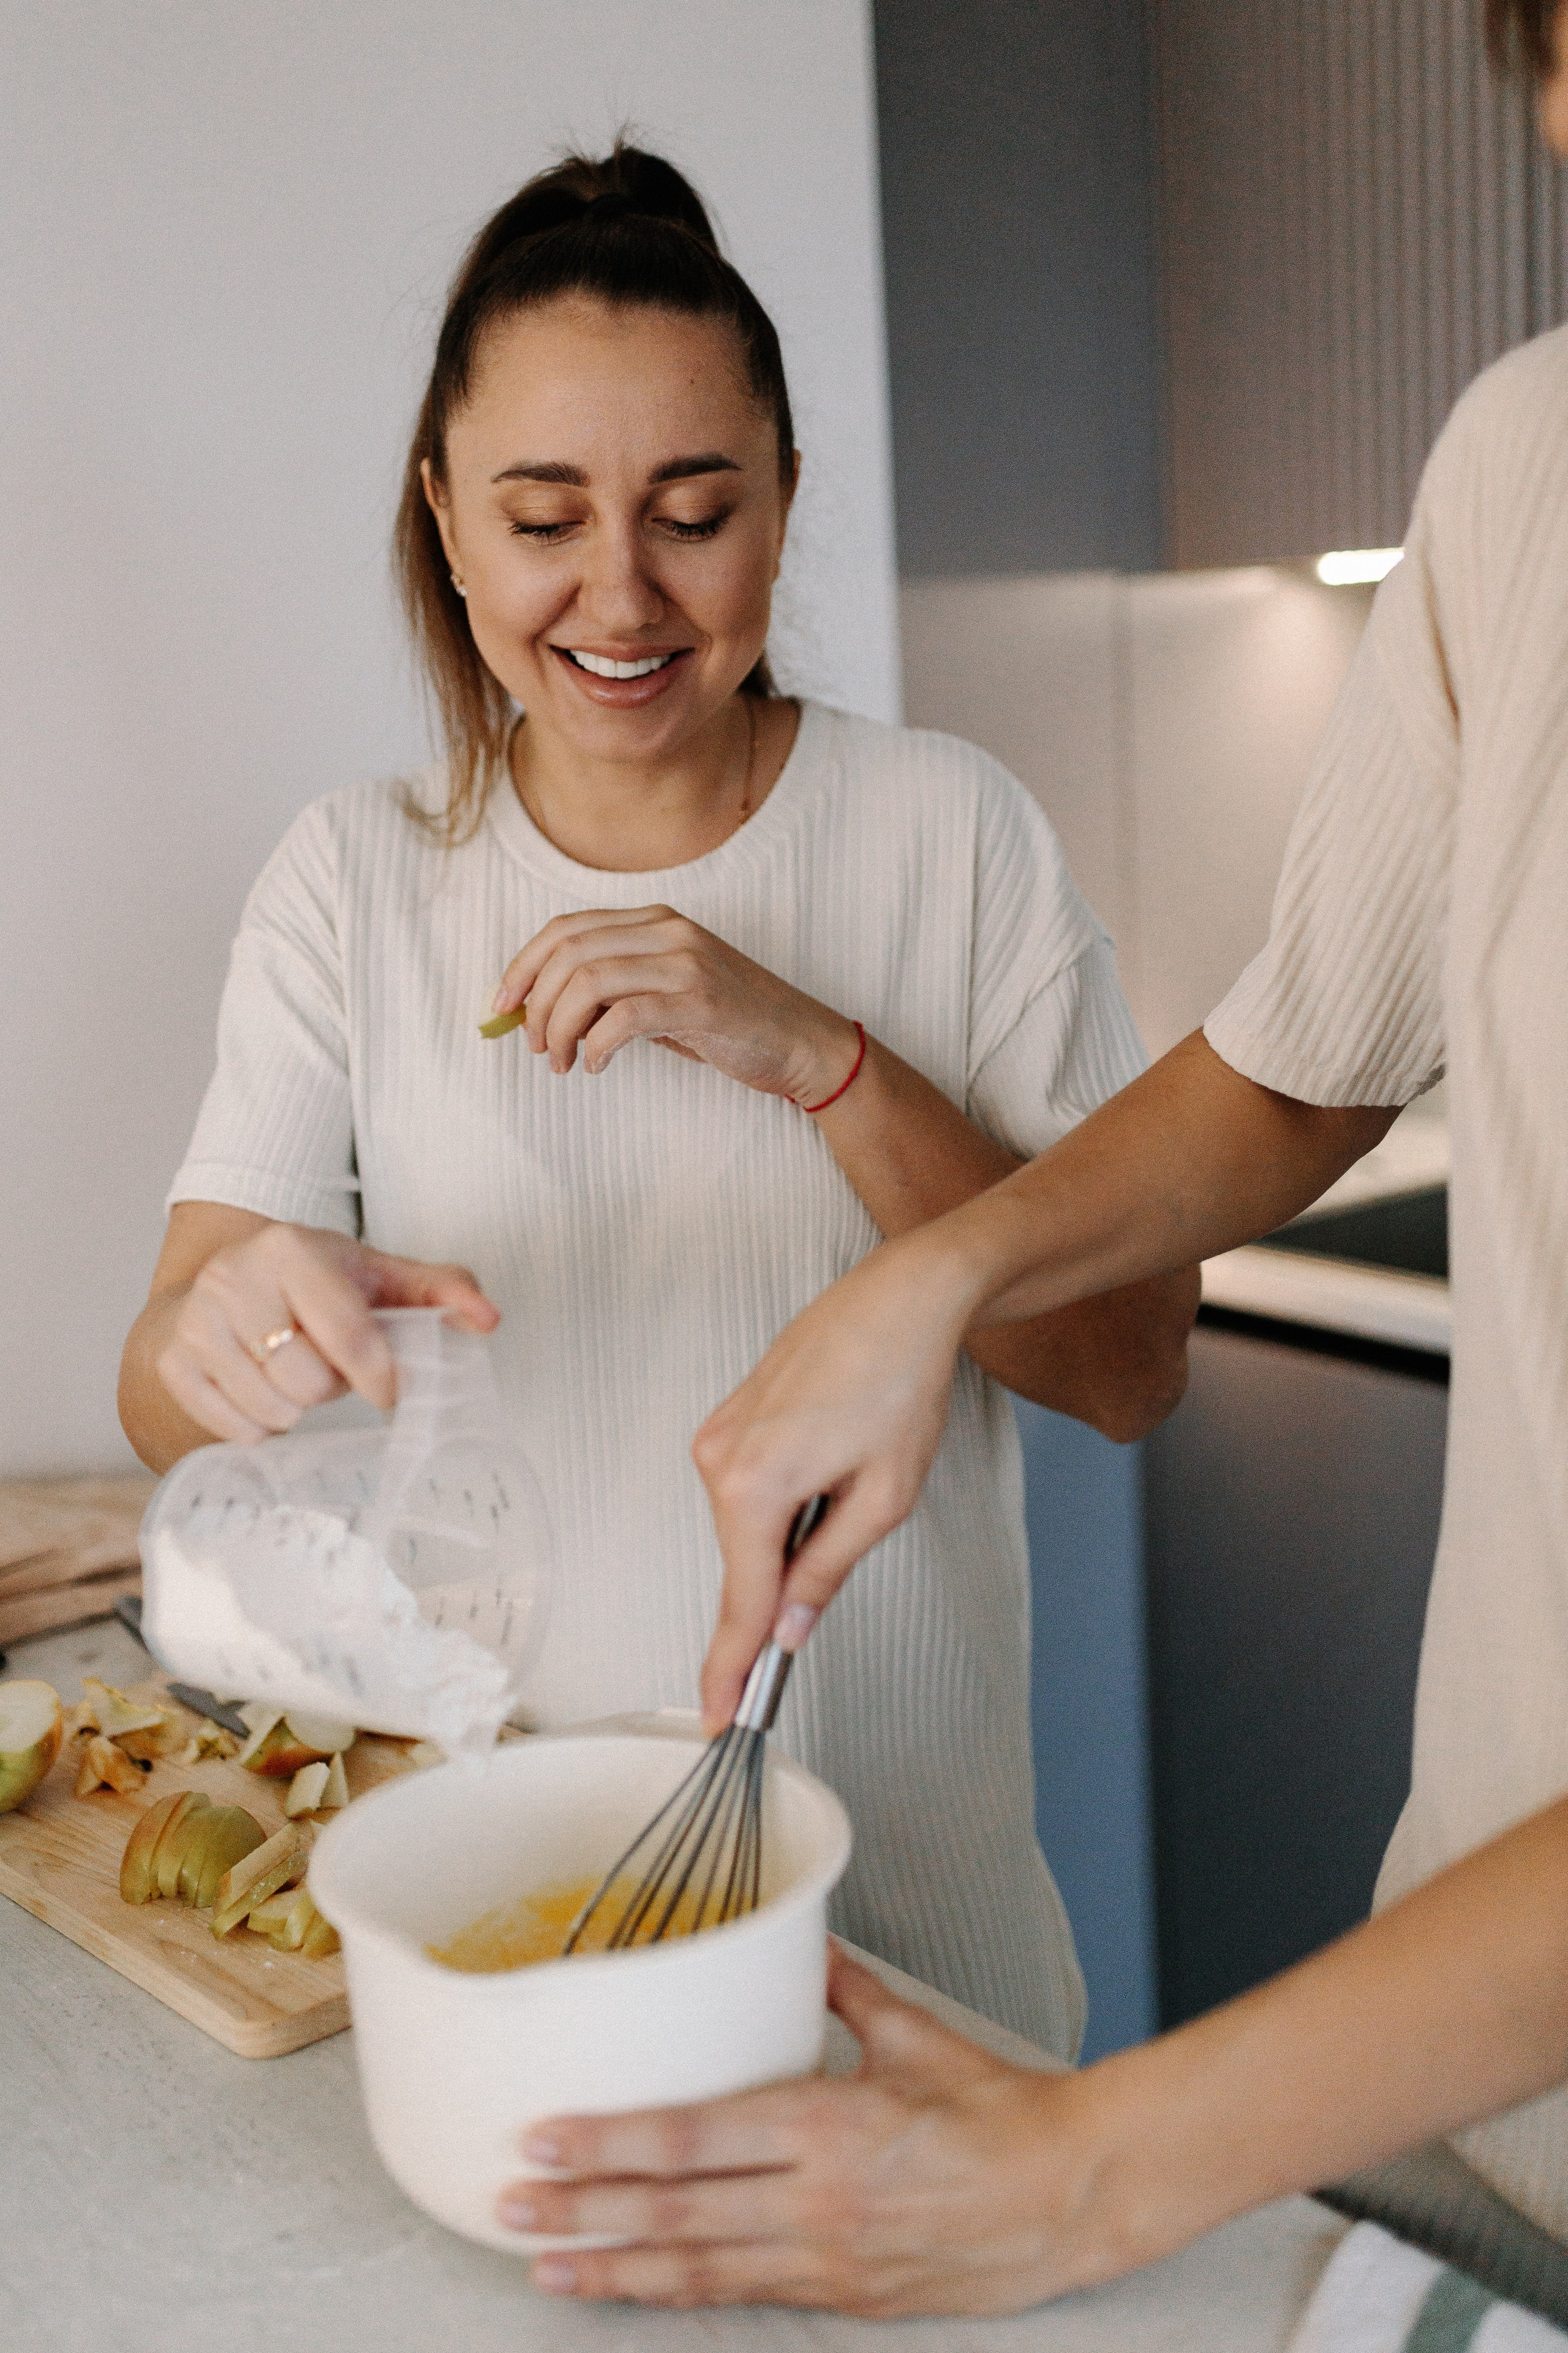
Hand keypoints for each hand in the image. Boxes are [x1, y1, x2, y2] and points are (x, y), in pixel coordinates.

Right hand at [155, 1223, 498, 1443]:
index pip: (348, 1334)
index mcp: (289, 1249)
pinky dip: (261, 1423)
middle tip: (325, 1362)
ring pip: (274, 1409)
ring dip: (298, 1406)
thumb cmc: (310, 1284)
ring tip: (292, 1369)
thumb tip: (488, 1318)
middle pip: (309, 1381)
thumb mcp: (377, 1275)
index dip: (379, 1375)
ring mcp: (196, 1322)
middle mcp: (233, 1278)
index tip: (390, 1387)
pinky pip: (237, 1429)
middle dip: (330, 1384)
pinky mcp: (172, 1364)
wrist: (216, 1285)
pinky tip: (262, 1387)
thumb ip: (440, 1290)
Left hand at [490, 905, 859, 1102]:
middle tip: (534, 1045)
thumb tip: (540, 1012)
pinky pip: (624, 1017)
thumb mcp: (664, 993)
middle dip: (535, 1003)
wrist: (800, 1043)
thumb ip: (614, 991)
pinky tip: (598, 1065)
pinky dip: (597, 1046)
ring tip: (561, 1061)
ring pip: (588, 982)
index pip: (565, 928)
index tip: (500, 1007)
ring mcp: (686, 962)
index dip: (522, 966)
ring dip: (559, 1028)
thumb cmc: (728, 1023)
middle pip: (569, 952)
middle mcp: (668, 931)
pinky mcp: (700, 1001)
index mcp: (656, 921)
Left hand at [497, 1945, 1108, 2317]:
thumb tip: (799, 1947)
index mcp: (825, 2126)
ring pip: (698, 2271)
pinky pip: (745, 2295)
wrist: (1072, 2195)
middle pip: (676, 2213)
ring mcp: (826, 2259)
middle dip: (584, 2211)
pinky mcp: (845, 2297)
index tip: (548, 2135)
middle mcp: (814, 2201)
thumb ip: (844, 1993)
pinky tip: (637, 2291)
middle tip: (510, 2204)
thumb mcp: (916, 2034)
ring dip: (615, 2269)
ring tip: (547, 2265)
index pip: (693, 2140)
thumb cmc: (1001, 2112)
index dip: (611, 2143)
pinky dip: (681, 2295)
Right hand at [691, 1229, 979, 1728]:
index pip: (741, 1604)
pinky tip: (832, 1463)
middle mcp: (718, 1460)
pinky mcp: (729, 1419)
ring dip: (792, 1533)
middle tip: (837, 1565)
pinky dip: (784, 1502)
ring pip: (749, 1527)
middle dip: (782, 1588)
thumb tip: (787, 1630)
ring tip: (856, 1475)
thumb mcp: (883, 1498)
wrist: (900, 1298)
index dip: (733, 1670)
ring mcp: (718, 1435)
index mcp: (753, 1487)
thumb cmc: (901, 1383)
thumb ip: (825, 1571)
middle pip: (744, 1565)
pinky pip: (749, 1489)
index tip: (721, 1718)